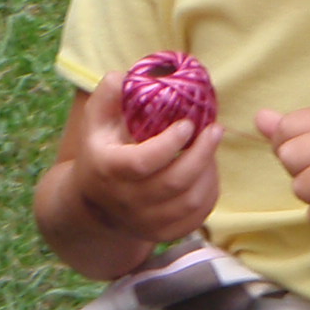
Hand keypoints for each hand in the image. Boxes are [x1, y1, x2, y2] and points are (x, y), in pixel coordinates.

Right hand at [67, 68, 221, 245]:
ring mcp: (146, 221)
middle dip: (201, 154)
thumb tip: (123, 76)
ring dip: (209, 171)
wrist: (93, 205)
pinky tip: (209, 169)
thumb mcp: (96, 123)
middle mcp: (126, 201)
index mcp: (108, 170)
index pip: (143, 162)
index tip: (188, 124)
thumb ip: (108, 97)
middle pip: (174, 183)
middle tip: (215, 129)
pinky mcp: (164, 233)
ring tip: (213, 145)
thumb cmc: (101, 153)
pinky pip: (198, 215)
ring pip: (191, 201)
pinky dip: (210, 192)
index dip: (169, 144)